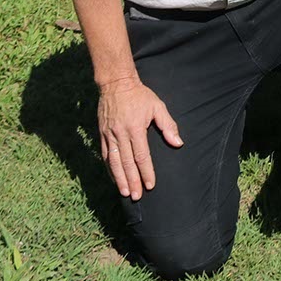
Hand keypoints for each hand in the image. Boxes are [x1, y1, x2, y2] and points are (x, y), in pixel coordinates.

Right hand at [97, 77, 182, 200]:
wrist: (116, 84)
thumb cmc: (140, 96)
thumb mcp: (157, 106)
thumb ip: (168, 125)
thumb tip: (178, 143)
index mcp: (135, 127)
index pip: (141, 155)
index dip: (146, 171)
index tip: (150, 184)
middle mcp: (120, 133)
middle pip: (126, 162)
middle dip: (132, 180)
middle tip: (136, 196)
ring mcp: (109, 134)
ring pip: (113, 161)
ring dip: (119, 178)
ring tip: (125, 192)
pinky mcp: (102, 134)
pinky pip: (105, 155)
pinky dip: (109, 169)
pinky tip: (114, 179)